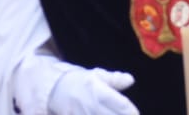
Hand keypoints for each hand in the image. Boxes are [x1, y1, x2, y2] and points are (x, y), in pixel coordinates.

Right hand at [16, 55, 135, 114]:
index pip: (123, 106)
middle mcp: (92, 105)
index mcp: (99, 92)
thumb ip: (114, 79)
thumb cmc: (79, 82)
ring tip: (113, 114)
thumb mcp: (96, 76)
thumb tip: (130, 79)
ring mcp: (83, 114)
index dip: (132, 112)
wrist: (54, 89)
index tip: (134, 113)